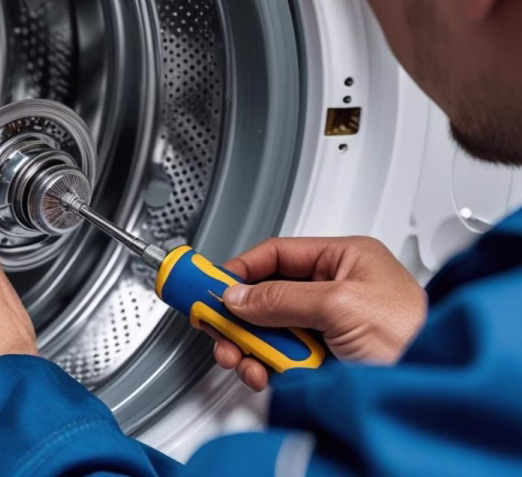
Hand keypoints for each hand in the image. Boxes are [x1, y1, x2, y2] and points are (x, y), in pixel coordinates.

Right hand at [211, 237, 426, 391]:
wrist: (434, 389)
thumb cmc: (414, 336)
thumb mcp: (340, 304)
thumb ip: (282, 297)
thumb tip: (238, 296)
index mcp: (345, 260)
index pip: (277, 254)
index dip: (241, 270)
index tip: (209, 284)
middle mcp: (334, 290)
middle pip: (267, 296)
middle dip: (240, 317)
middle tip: (218, 329)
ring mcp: (328, 328)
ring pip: (270, 331)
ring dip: (249, 347)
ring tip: (243, 358)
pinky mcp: (325, 361)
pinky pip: (281, 360)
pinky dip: (265, 368)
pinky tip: (263, 374)